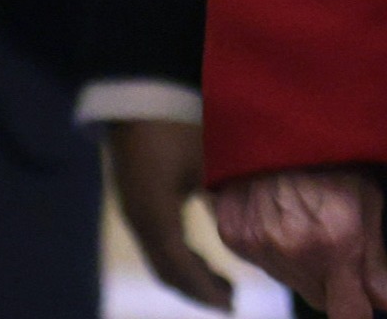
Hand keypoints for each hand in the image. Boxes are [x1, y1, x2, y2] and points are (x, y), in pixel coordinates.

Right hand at [105, 119, 236, 309]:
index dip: (205, 289)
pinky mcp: (135, 200)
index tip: (231, 306)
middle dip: (198, 290)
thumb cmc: (176, 118)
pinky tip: (202, 258)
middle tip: (231, 303)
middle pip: (166, 270)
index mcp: (155, 210)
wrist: (136, 90)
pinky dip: (180, 259)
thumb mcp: (207, 158)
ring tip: (223, 286)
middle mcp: (138, 216)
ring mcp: (133, 209)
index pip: (180, 265)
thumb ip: (226, 196)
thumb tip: (253, 231)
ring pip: (160, 259)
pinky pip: (156, 243)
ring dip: (189, 276)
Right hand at [212, 166, 386, 316]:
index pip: (349, 313)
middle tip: (332, 237)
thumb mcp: (367, 201)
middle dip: (331, 280)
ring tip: (302, 217)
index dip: (357, 310)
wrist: (276, 116)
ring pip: (290, 281)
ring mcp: (260, 246)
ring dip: (300, 264)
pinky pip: (261, 262)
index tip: (359, 303)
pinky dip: (271, 248)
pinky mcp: (234, 237)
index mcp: (337, 243)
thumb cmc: (331, 155)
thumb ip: (376, 262)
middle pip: (320, 299)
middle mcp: (296, 252)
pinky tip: (277, 213)